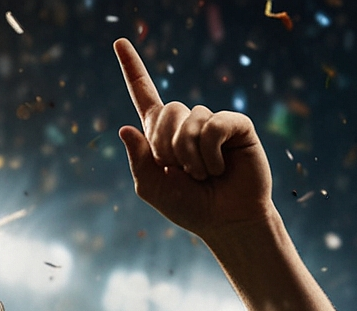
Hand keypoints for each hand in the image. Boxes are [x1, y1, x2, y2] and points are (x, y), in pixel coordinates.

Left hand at [114, 38, 273, 240]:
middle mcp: (188, 123)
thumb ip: (138, 161)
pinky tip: (219, 168)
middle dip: (168, 145)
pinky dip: (211, 151)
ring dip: (192, 155)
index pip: (144, 94)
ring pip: (191, 120)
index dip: (133, 69)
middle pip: (168, 109)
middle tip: (182, 172)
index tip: (120, 42)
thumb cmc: (193, 208)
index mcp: (163, 134)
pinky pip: (215, 125)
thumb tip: (126, 128)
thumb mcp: (153, 188)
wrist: (229, 223)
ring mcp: (213, 122)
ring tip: (204, 175)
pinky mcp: (237, 126)